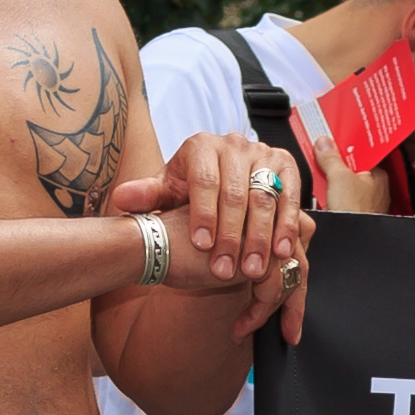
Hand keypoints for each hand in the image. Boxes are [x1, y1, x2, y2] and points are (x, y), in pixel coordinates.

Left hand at [110, 129, 313, 298]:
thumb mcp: (167, 192)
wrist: (223, 175)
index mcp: (201, 146)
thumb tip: (123, 198)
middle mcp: (235, 144)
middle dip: (232, 235)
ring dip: (260, 237)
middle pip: (236, 193)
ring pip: (264, 198)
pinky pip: (290, 199)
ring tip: (253, 269)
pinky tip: (281, 252)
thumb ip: (146, 196)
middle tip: (226, 269)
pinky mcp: (287, 167)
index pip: (204, 180)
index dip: (204, 214)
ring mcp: (264, 153)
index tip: (201, 246)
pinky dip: (287, 226)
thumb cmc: (191, 189)